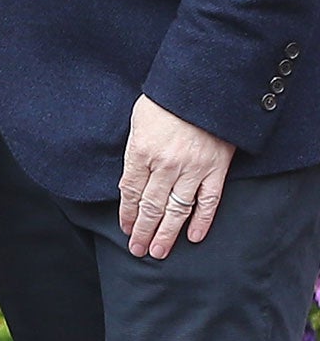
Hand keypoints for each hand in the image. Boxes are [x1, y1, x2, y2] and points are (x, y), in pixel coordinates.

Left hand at [118, 94, 235, 257]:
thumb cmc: (165, 101)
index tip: (125, 228)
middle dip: (142, 230)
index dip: (126, 213)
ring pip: (177, 210)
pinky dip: (201, 221)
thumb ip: (135, 151)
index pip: (130, 191)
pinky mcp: (216, 170)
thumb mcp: (137, 121)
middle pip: (151, 206)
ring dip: (166, 233)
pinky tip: (193, 237)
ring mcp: (192, 169)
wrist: (202, 89)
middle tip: (137, 250)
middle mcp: (165, 165)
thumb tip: (130, 181)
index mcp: (141, 151)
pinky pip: (208, 202)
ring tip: (158, 251)